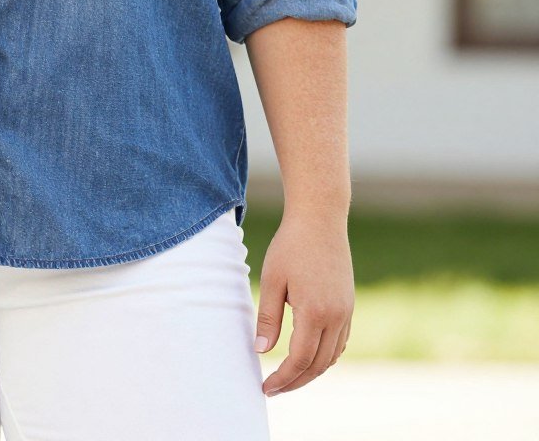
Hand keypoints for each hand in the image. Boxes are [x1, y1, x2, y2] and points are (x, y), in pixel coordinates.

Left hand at [254, 207, 353, 396]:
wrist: (320, 219)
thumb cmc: (290, 246)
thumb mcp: (271, 281)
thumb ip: (267, 318)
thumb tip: (261, 351)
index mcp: (315, 312)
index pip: (299, 360)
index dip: (282, 378)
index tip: (265, 388)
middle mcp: (336, 317)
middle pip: (317, 365)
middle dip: (295, 382)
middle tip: (273, 390)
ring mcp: (346, 312)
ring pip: (331, 356)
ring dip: (311, 372)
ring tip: (288, 378)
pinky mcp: (349, 305)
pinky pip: (340, 342)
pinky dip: (324, 356)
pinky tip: (308, 357)